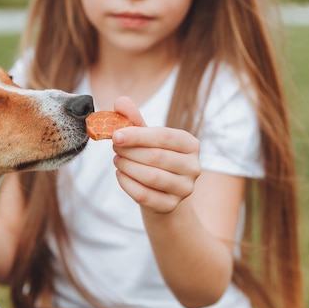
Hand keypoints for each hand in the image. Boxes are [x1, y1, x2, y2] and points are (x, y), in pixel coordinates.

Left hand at [111, 96, 200, 214]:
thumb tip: (120, 101)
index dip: (138, 135)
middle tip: (114, 147)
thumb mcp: (146, 137)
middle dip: (130, 151)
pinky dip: (127, 184)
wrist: (160, 191)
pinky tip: (120, 175)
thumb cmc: (153, 157)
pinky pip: (145, 195)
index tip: (116, 135)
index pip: (164, 136)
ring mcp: (185, 189)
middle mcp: (193, 167)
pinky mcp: (171, 206)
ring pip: (151, 177)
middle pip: (157, 157)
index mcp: (190, 144)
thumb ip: (134, 119)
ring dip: (127, 167)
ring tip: (117, 160)